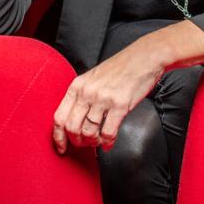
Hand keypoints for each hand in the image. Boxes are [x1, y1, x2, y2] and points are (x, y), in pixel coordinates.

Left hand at [52, 38, 167, 153]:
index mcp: (78, 85)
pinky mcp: (120, 105)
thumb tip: (77, 120)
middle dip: (78, 141)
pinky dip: (107, 142)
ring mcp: (103, 99)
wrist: (145, 57)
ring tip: (99, 140)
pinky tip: (109, 141)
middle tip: (85, 144)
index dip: (58, 137)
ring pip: (89, 132)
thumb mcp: (94, 77)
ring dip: (93, 142)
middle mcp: (88, 92)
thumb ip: (83, 95)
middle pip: (72, 128)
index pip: (59, 117)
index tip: (62, 147)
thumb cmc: (121, 67)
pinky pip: (108, 132)